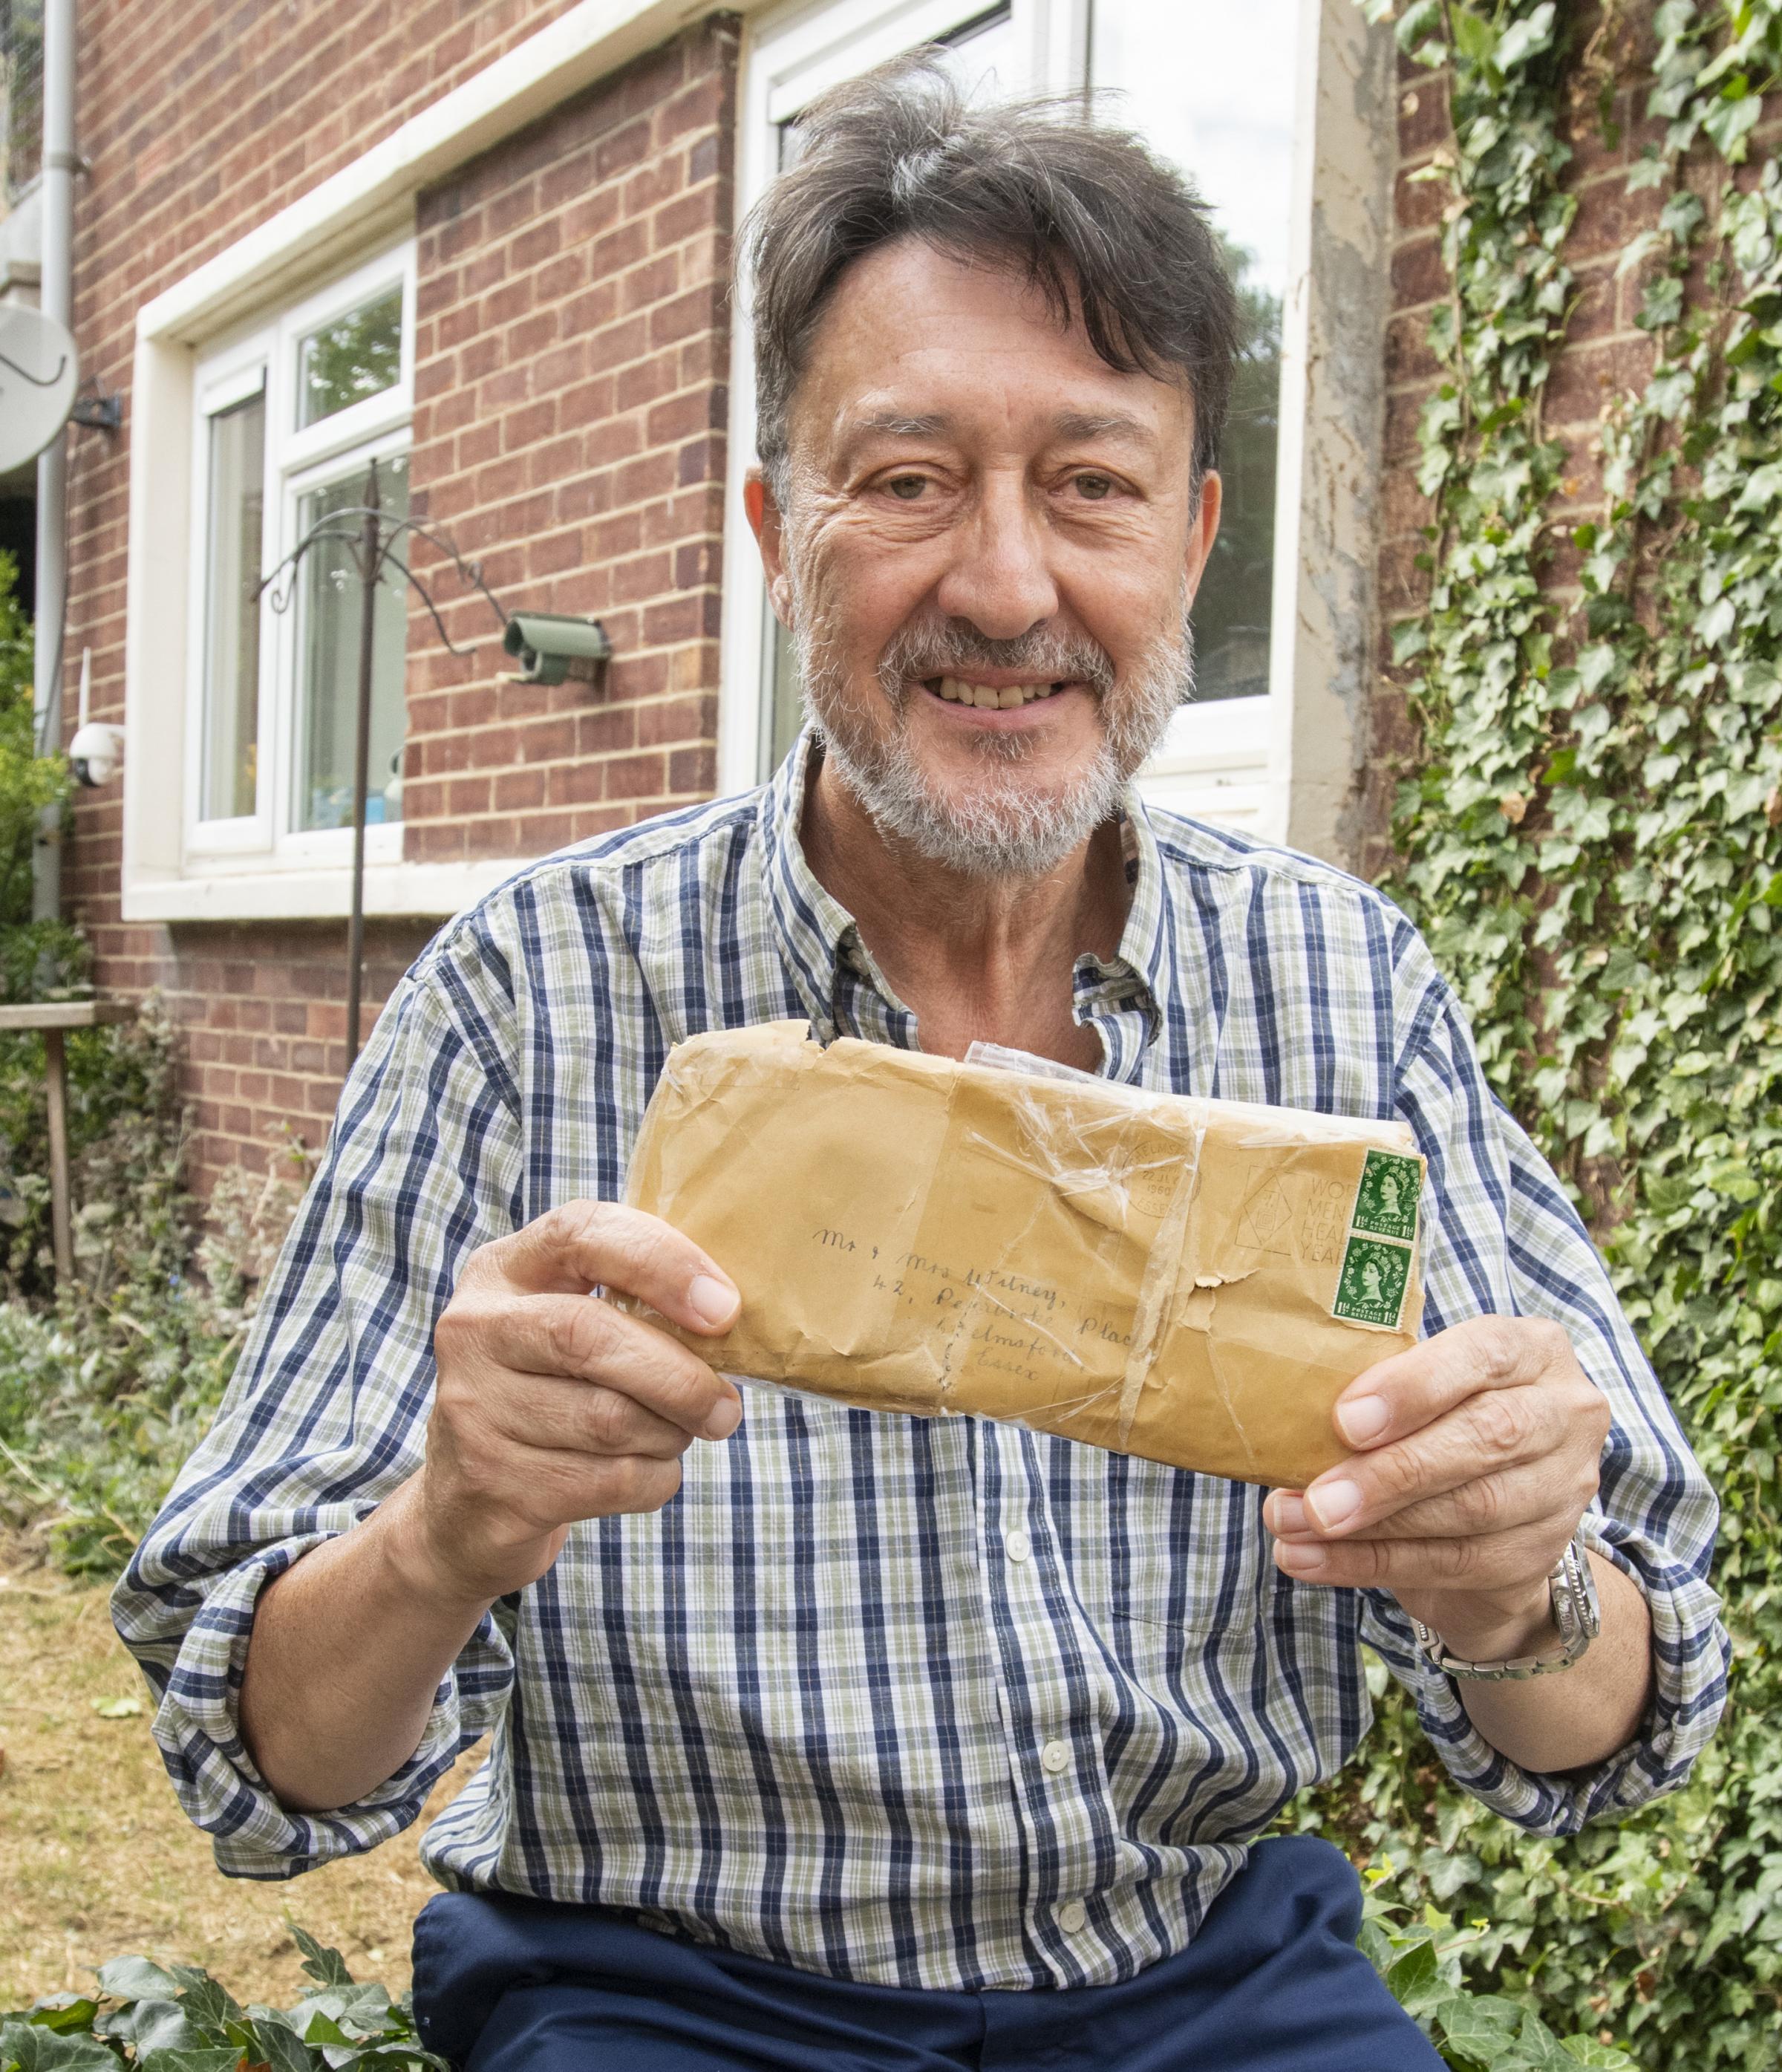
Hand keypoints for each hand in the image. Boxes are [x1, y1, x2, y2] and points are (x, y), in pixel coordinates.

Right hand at [403, 1201, 743, 1607]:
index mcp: (502, 1269)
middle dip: (679, 1375)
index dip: (662, 1262)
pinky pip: (609, 1480)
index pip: (582, 1234)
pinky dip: (652, 1479)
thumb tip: (729, 1314)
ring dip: (669, 1433)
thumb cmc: (551, 1392)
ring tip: (677, 1434)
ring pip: (608, 1419)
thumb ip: (632, 1303)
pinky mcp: (493, 1483)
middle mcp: (474, 1329)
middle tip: (725, 1406)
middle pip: (590, 1336)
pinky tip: (646, 1471)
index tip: (724, 1308)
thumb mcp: (570, 1326)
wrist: (469, 1506)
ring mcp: (473, 1408)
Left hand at [1263, 1316, 1608, 1658]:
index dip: (1414, 1388)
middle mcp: (1565, 1411)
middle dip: (1391, 1472)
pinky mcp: (1541, 1551)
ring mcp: (1565, 1486)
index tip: (1345, 1420)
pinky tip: (1311, 1560)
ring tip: (1294, 1526)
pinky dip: (1372, 1564)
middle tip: (1316, 1499)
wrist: (1491, 1514)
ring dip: (1370, 1526)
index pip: (1483, 1354)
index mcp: (1531, 1349)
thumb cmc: (1436, 1422)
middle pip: (1485, 1437)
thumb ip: (1376, 1392)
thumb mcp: (1418, 1389)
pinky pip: (1454, 1562)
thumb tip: (1285, 1418)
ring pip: (1470, 1509)